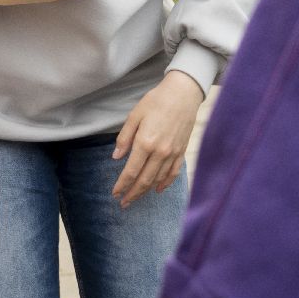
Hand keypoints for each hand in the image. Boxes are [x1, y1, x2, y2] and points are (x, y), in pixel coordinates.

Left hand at [111, 70, 204, 207]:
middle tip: (123, 203)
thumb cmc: (156, 101)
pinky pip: (173, 173)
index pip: (131, 172)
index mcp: (145, 143)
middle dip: (132, 194)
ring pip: (158, 179)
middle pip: (144, 180)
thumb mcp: (135, 115)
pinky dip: (164, 183)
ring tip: (136, 198)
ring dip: (145, 191)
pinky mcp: (182, 151)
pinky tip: (157, 189)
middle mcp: (160, 152)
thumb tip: (116, 157)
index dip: (122, 185)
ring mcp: (173, 153)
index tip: (115, 193)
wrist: (183, 94)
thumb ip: (125, 138)